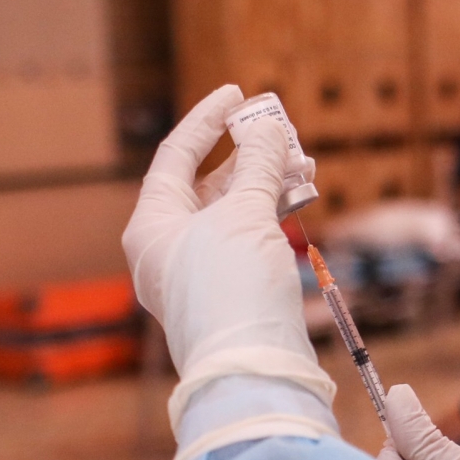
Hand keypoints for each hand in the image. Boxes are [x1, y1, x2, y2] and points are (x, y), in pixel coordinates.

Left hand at [122, 85, 333, 432]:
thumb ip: (257, 165)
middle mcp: (170, 243)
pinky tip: (303, 193)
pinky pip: (250, 233)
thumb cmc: (231, 287)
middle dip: (249, 153)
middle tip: (283, 130)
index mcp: (152, 224)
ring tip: (306, 163)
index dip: (206, 120)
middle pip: (209, 181)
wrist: (251, 366)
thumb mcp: (243, 214)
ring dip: (270, 180)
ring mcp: (202, 266)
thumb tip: (267, 130)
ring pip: (236, 208)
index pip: (175, 156)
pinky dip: (274, 210)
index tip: (237, 93)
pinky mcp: (233, 285)